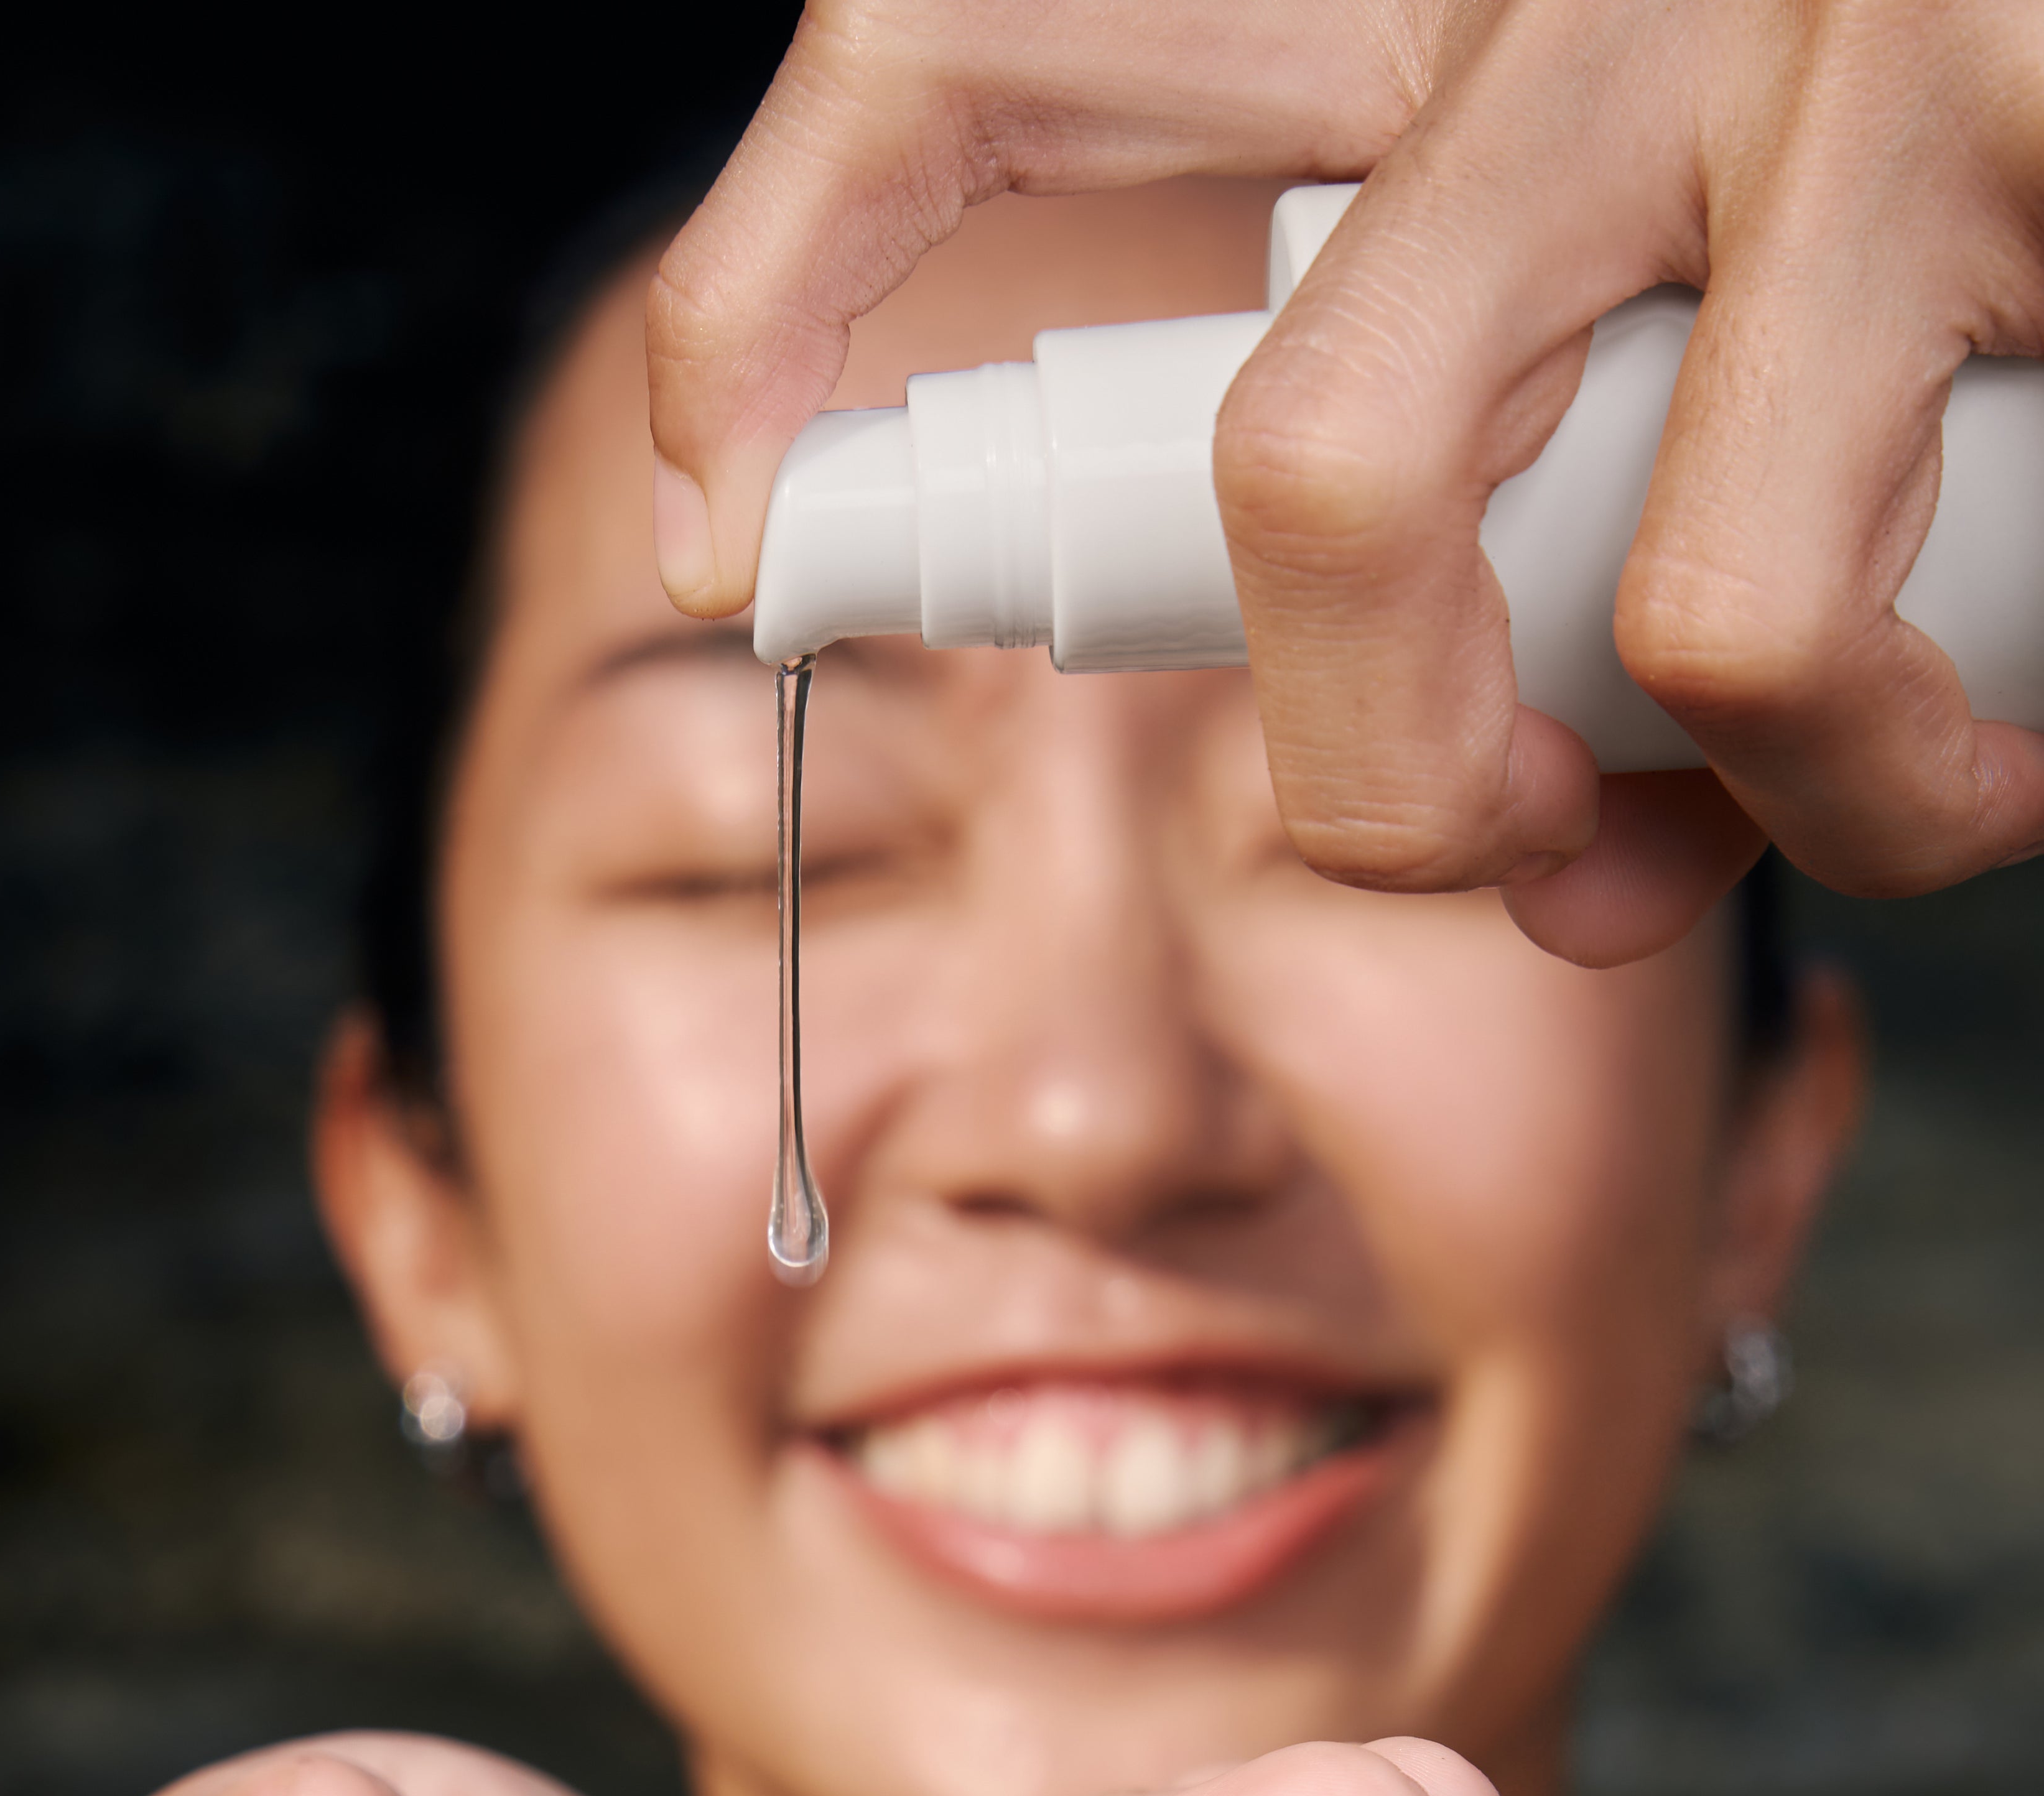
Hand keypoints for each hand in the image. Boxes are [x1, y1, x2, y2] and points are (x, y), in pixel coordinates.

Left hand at [646, 0, 2043, 961]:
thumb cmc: (2003, 258)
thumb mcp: (1741, 343)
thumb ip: (1597, 580)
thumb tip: (1576, 871)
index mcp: (1459, 7)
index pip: (982, 47)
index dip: (788, 278)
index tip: (718, 515)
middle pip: (1247, 448)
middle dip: (1354, 766)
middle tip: (1494, 863)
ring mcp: (1765, 39)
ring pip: (1453, 535)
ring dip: (1638, 801)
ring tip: (1880, 806)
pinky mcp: (1982, 122)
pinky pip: (1753, 619)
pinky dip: (1872, 789)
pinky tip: (1994, 767)